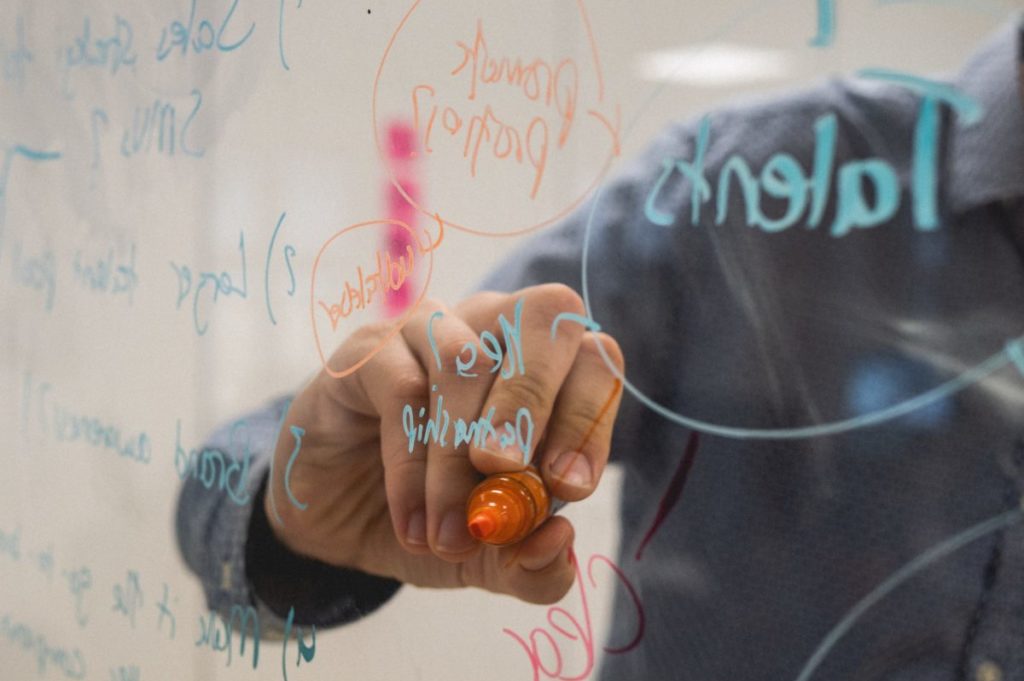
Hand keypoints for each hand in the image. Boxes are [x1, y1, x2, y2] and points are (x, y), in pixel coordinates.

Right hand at [265, 284, 623, 603]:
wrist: (338, 520)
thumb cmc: (433, 515)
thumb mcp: (491, 558)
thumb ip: (533, 564)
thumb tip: (559, 541)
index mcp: (547, 368)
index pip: (596, 359)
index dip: (590, 418)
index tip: (567, 489)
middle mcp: (496, 330)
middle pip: (544, 316)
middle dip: (533, 404)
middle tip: (507, 475)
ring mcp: (432, 329)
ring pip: (467, 362)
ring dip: (459, 458)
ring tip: (450, 535)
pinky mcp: (371, 350)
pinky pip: (402, 388)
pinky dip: (412, 465)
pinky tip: (412, 522)